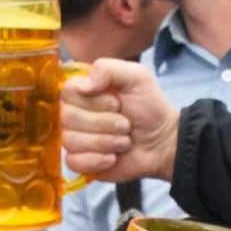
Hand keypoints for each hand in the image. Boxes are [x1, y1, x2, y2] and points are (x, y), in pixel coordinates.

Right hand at [61, 58, 179, 183]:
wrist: (163, 141)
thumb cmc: (149, 108)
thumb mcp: (136, 77)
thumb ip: (107, 69)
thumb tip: (82, 86)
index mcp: (83, 91)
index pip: (67, 92)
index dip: (94, 101)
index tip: (116, 103)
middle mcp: (74, 113)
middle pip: (68, 117)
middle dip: (105, 123)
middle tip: (125, 124)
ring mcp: (74, 138)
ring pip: (71, 140)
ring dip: (106, 141)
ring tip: (124, 140)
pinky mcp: (80, 161)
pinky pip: (74, 161)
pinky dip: (98, 160)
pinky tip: (113, 157)